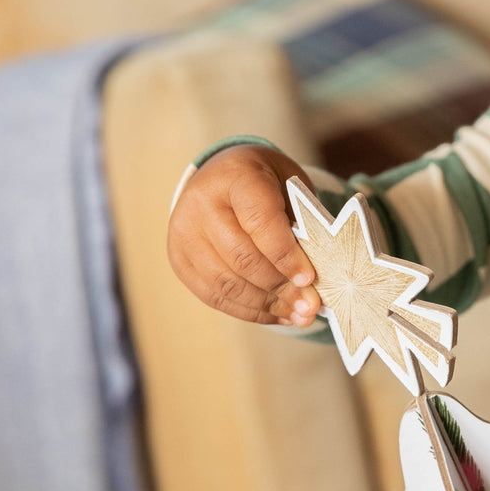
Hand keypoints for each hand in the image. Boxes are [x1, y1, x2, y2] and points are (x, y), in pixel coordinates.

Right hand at [167, 144, 321, 325]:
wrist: (222, 177)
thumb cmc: (265, 183)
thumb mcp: (289, 187)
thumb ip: (300, 228)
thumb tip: (310, 284)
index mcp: (234, 176)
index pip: (260, 222)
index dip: (286, 254)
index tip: (309, 278)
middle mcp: (201, 203)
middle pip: (242, 258)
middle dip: (280, 287)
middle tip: (310, 305)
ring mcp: (184, 233)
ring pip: (227, 283)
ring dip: (266, 305)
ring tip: (298, 314)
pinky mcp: (179, 260)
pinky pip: (215, 296)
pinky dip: (249, 311)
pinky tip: (276, 314)